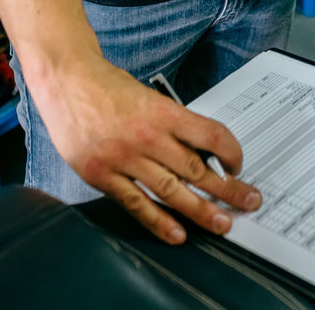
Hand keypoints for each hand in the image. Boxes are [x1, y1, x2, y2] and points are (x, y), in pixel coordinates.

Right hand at [31, 56, 260, 243]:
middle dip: (226, 189)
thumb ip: (171, 122)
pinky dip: (158, 221)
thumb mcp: (148, 96)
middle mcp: (147, 136)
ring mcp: (124, 158)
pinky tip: (177, 233)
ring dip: (200, 210)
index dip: (231, 153)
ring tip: (220, 223)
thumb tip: (199, 150)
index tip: (238, 165)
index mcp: (162, 111)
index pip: (210, 135)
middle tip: (247, 201)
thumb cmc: (107, 86)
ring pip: (171, 191)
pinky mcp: (103, 175)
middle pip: (196, 169)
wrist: (67, 80)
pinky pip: (136, 203)